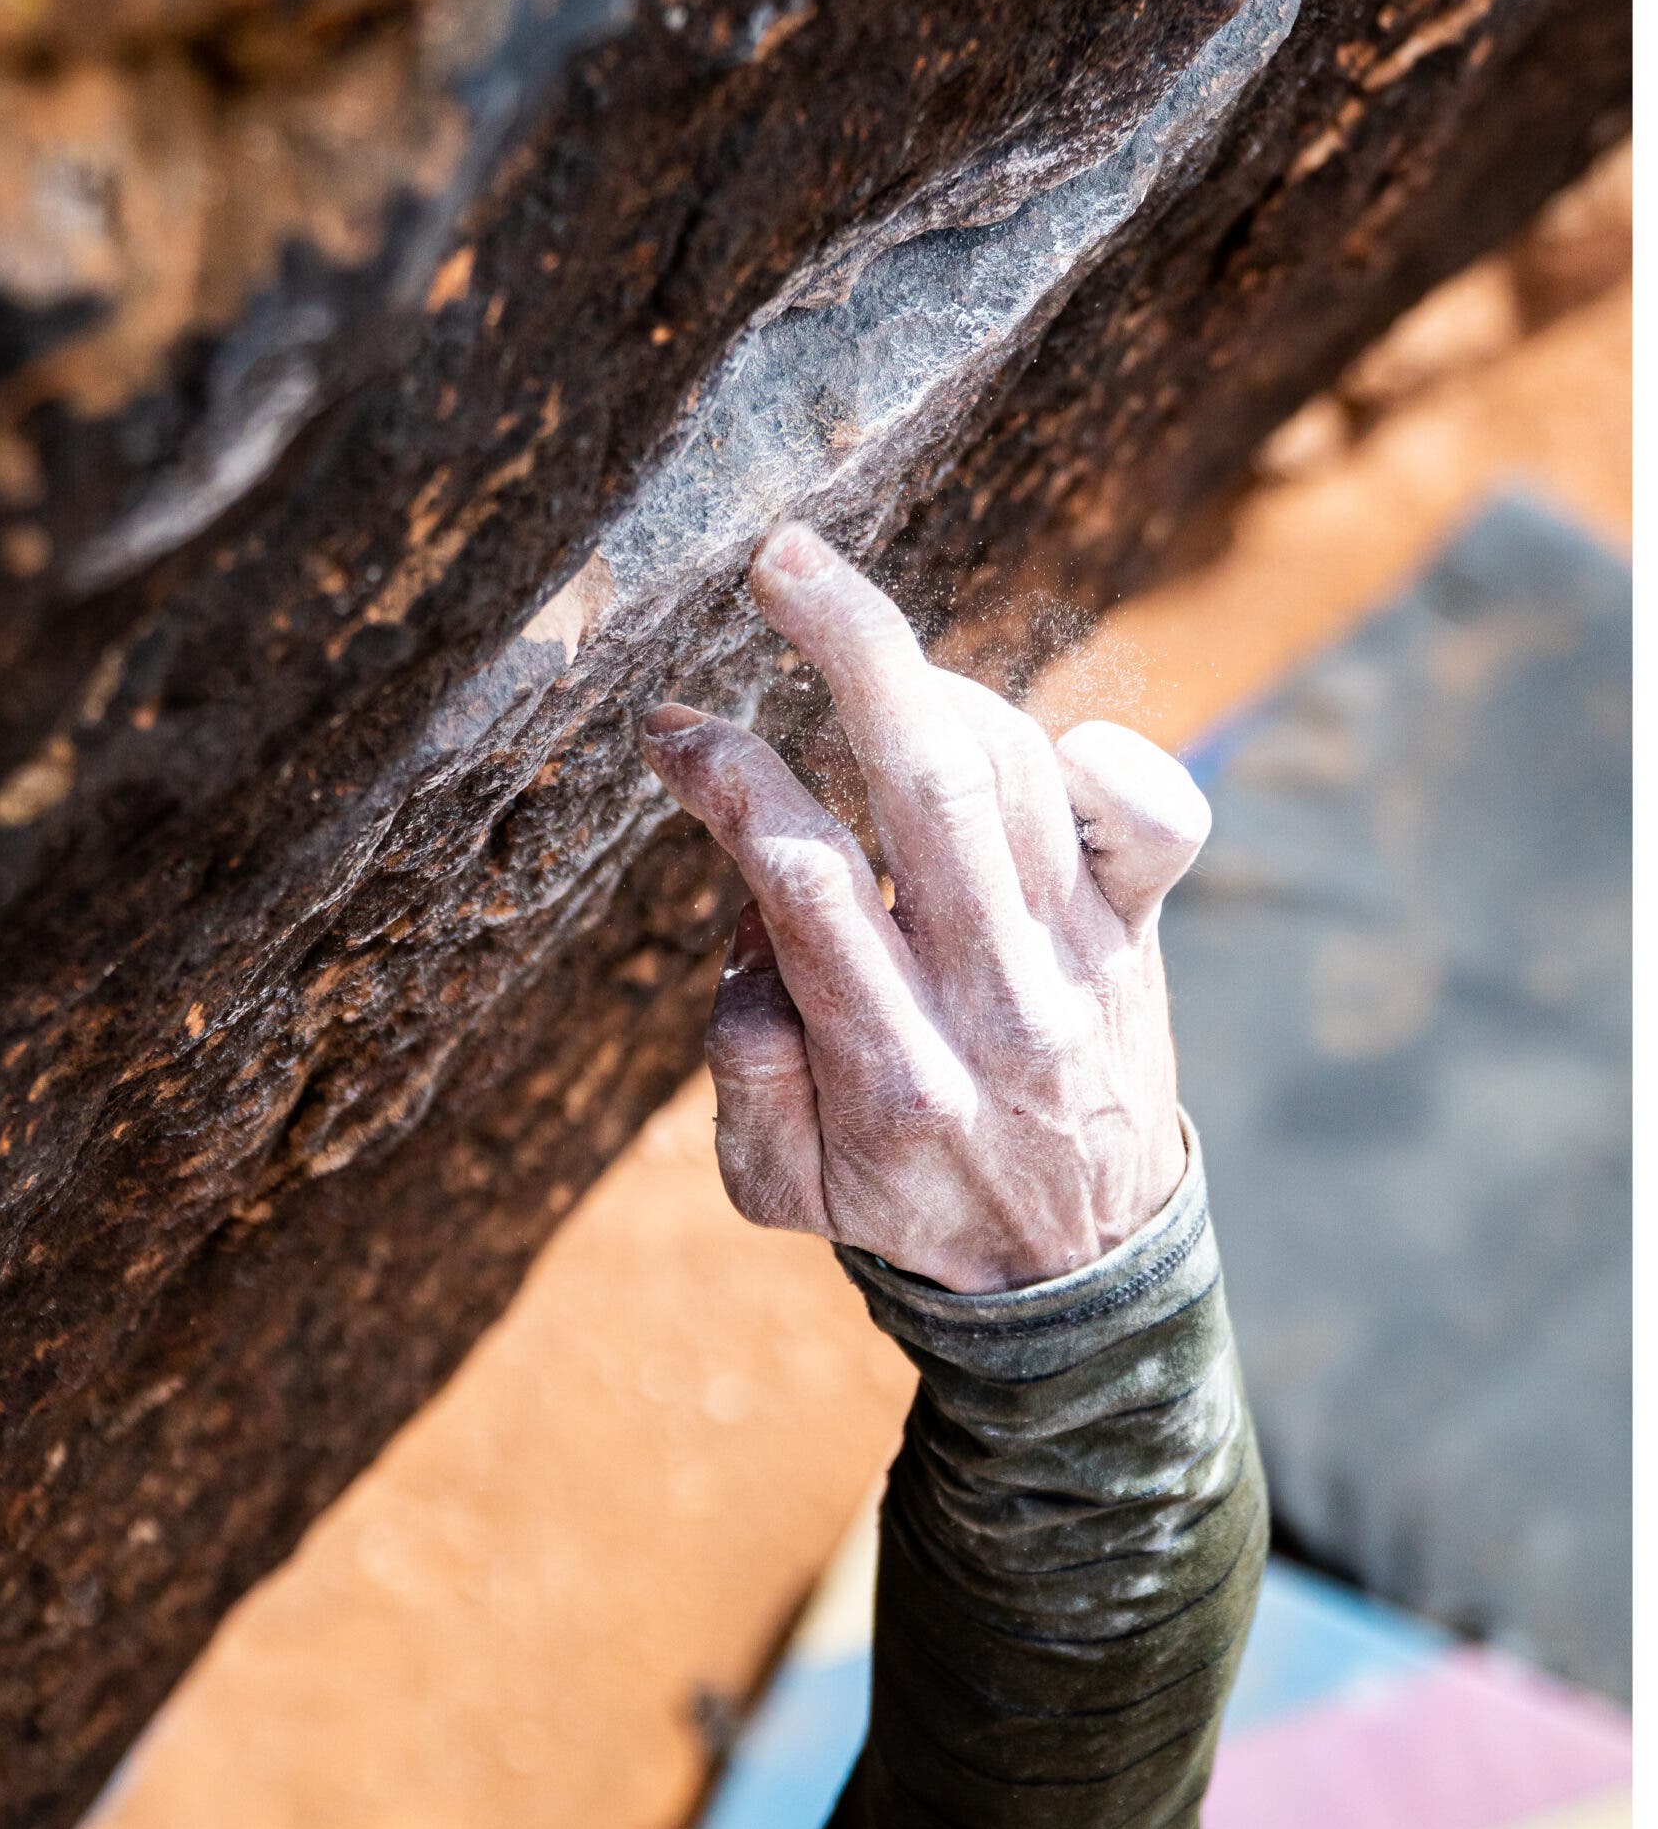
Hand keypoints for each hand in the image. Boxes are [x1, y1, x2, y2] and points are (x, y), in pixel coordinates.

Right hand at [640, 524, 1209, 1293]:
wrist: (1080, 1270)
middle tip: (783, 558)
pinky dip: (1103, 753)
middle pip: (930, 785)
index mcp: (890, 1069)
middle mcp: (994, 1000)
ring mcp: (1077, 961)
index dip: (732, 778)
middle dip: (852, 651)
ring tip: (868, 672)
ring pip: (1015, 773)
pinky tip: (1035, 741)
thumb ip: (742, 1075)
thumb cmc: (905, 1204)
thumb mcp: (779, 1189)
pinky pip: (1154, 818)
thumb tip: (749, 946)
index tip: (674, 728)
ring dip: (933, 690)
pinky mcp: (1133, 934)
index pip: (804, 878)